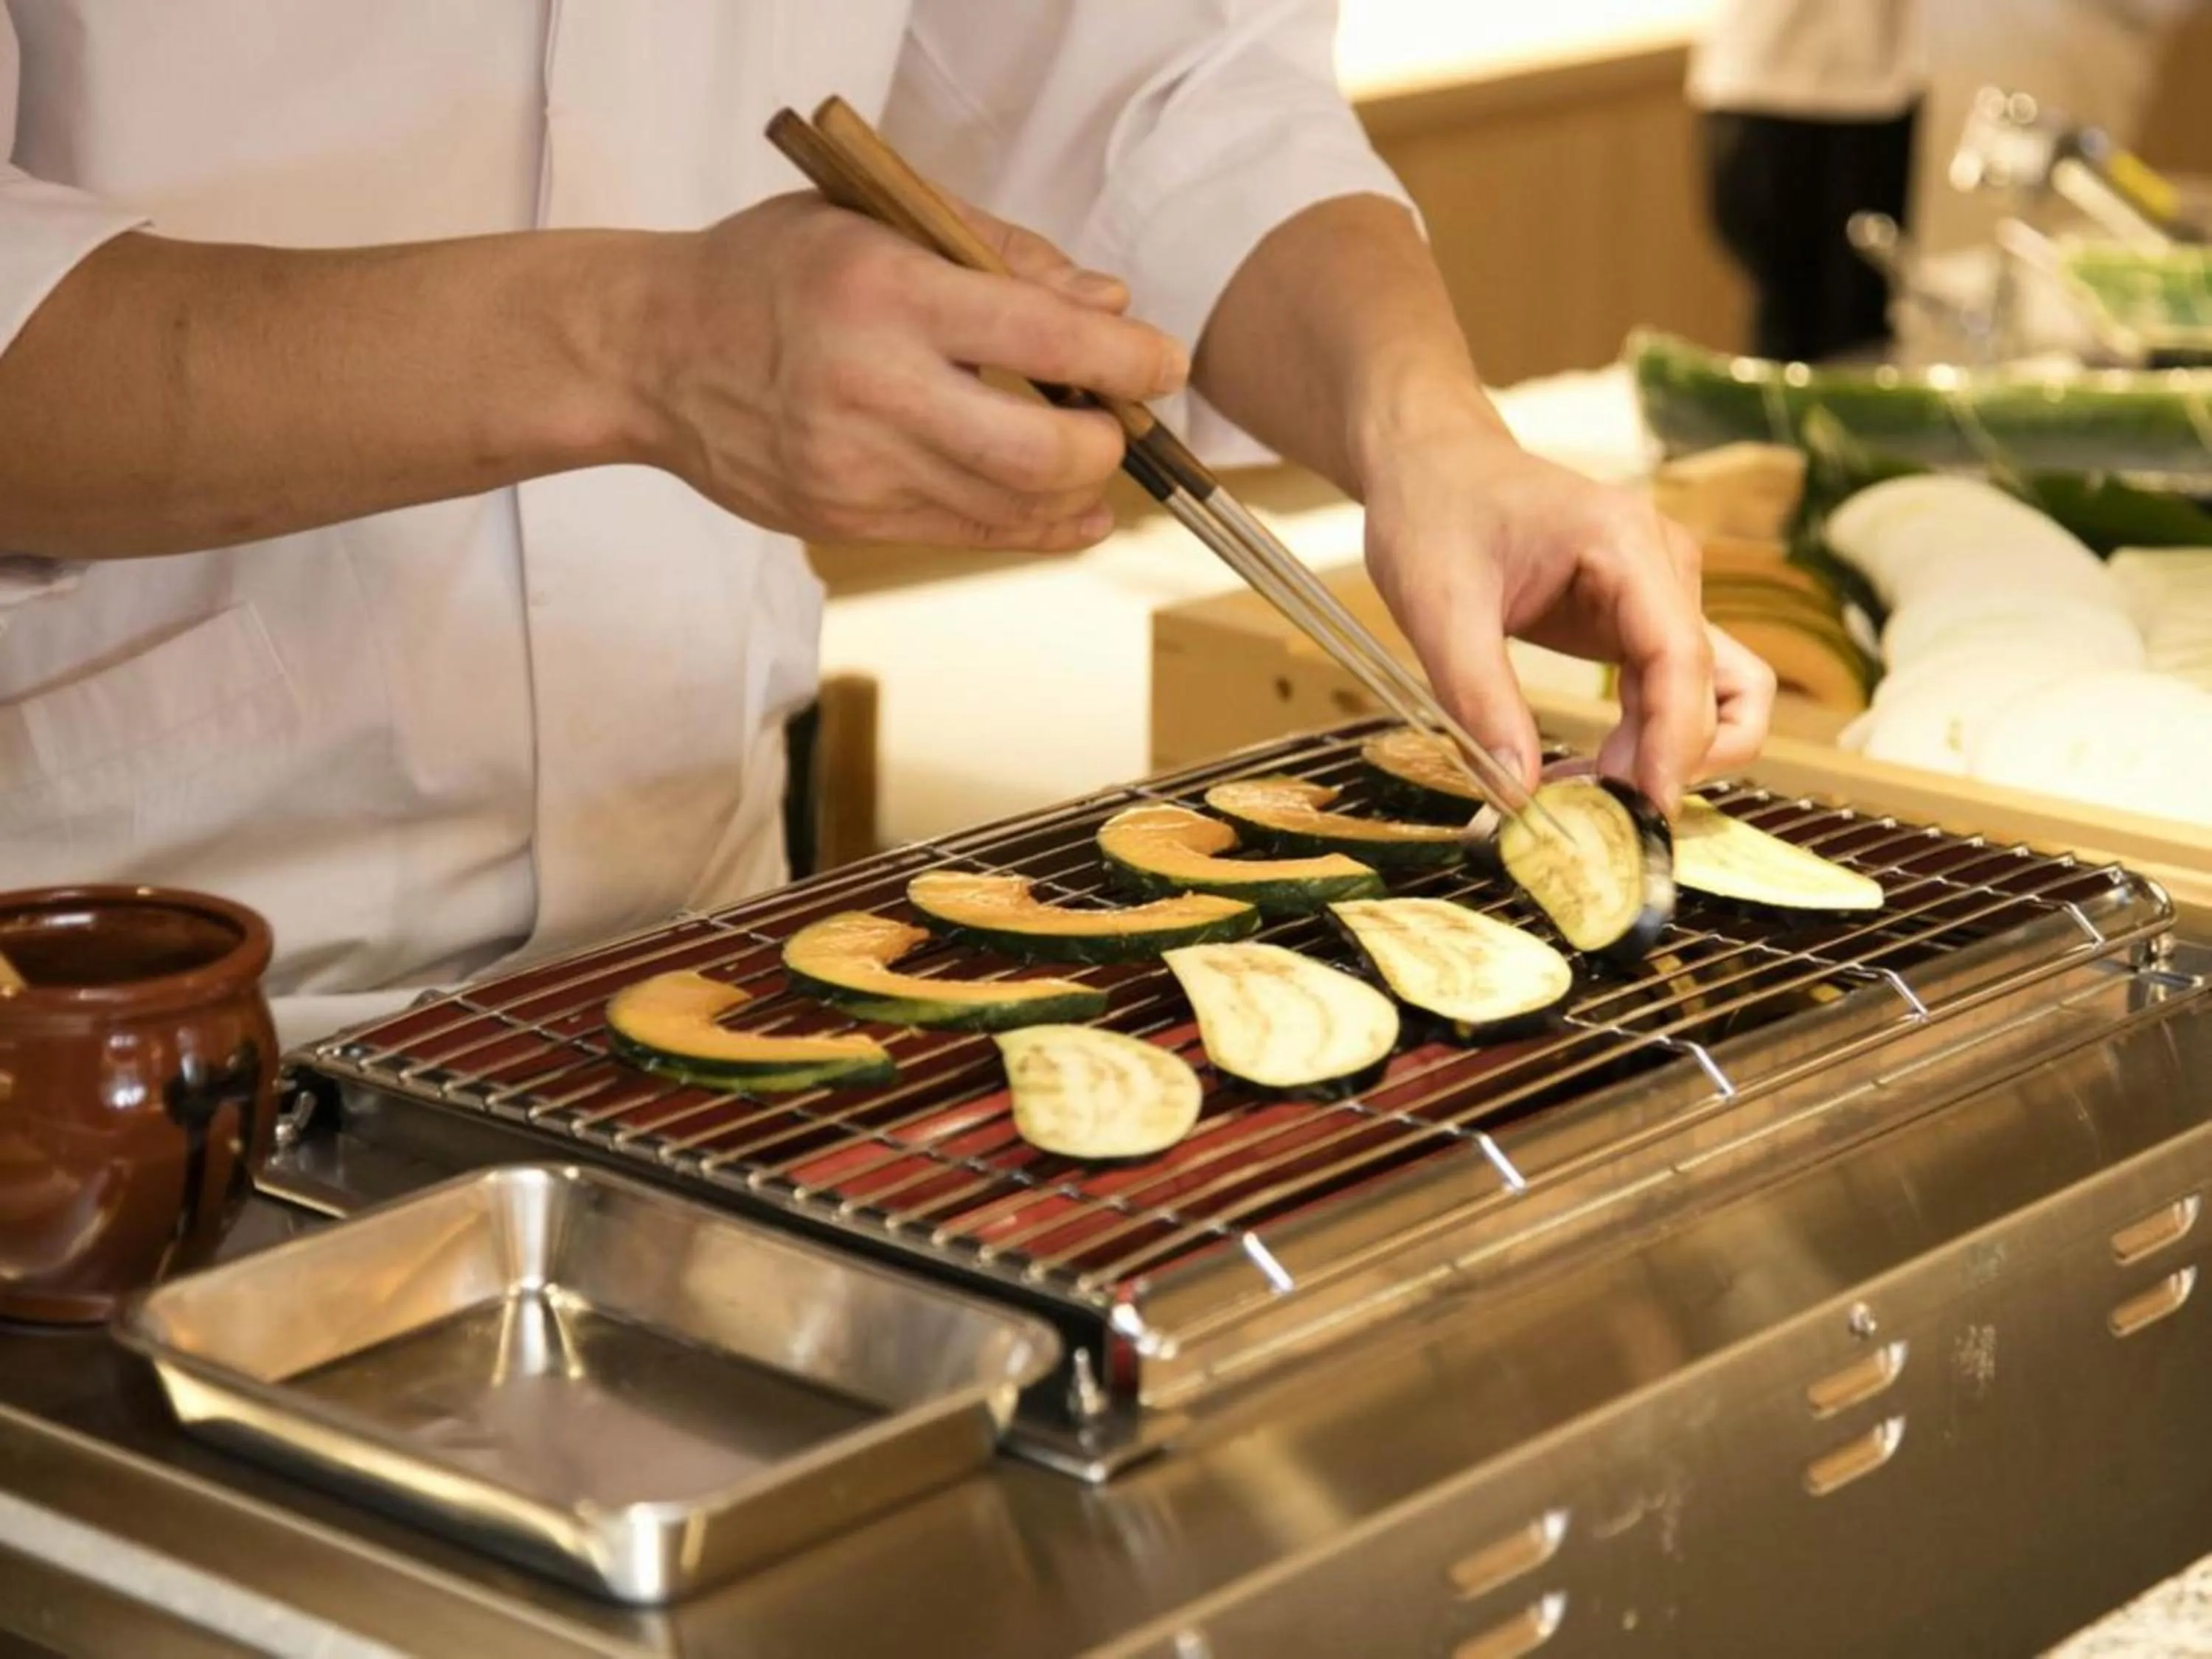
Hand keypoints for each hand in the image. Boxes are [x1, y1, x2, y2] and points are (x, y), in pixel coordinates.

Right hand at [629, 191, 1186, 550]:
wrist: (649, 351)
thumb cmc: (770, 271)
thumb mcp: (875, 219)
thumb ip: (998, 252)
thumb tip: (1108, 303)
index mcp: (885, 291)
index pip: (1044, 334)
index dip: (1128, 359)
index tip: (1164, 362)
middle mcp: (871, 386)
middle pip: (1039, 452)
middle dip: (1107, 445)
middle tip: (1121, 422)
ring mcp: (854, 466)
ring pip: (1011, 508)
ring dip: (1078, 491)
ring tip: (1093, 459)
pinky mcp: (843, 519)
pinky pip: (968, 535)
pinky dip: (1033, 527)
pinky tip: (1065, 512)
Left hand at [1359, 406, 1774, 813]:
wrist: (1432, 465)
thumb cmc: (1432, 513)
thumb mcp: (1436, 607)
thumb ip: (1478, 698)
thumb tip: (1516, 792)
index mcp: (1624, 543)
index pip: (1681, 655)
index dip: (1678, 741)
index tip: (1647, 808)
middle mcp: (1664, 566)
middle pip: (1718, 685)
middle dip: (1673, 759)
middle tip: (1597, 812)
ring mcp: (1662, 594)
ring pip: (1712, 697)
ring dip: (1667, 755)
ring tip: (1585, 791)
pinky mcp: (1642, 621)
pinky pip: (1671, 694)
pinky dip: (1644, 741)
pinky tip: (1584, 768)